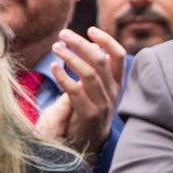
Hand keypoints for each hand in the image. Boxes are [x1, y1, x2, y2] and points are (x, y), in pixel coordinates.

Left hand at [35, 28, 127, 155]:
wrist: (88, 143)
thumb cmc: (88, 109)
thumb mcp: (97, 88)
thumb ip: (97, 70)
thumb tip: (93, 45)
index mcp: (116, 83)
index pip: (119, 56)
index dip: (106, 40)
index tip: (90, 29)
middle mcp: (113, 92)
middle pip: (101, 60)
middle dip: (81, 43)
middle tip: (63, 34)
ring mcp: (102, 104)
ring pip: (89, 74)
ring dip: (70, 57)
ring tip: (56, 47)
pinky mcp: (88, 114)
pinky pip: (76, 91)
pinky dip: (63, 76)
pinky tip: (53, 67)